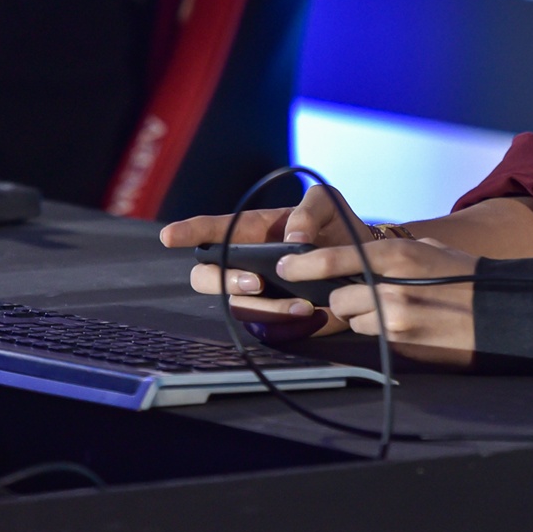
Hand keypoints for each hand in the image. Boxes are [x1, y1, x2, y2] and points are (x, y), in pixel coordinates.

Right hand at [160, 184, 364, 341]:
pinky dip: (284, 322)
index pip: (212, 231)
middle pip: (205, 276)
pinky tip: (310, 312)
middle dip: (222, 281)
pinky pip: (264, 327)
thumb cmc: (336, 227)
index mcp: (251, 231)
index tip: (169, 237)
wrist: (363, 262)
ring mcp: (256, 292)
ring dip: (266, 308)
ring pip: (236, 306)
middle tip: (255, 282)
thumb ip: (308, 211)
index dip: (188, 232)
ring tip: (303, 303)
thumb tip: (293, 240)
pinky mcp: (273, 317)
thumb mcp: (326, 203)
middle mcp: (244, 262)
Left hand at [284, 237, 478, 366]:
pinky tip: (407, 325)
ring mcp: (396, 322)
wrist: (501, 312)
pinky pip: (376, 338)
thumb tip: (358, 257)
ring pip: (356, 322)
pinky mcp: (403, 347)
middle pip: (339, 300)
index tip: (285, 266)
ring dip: (365, 317)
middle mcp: (391, 290)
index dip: (304, 264)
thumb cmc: (465, 276)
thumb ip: (390, 253)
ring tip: (396, 311)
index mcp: (397, 256)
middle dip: (344, 299)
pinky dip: (382, 333)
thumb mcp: (428, 250)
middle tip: (366, 295)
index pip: (335, 260)